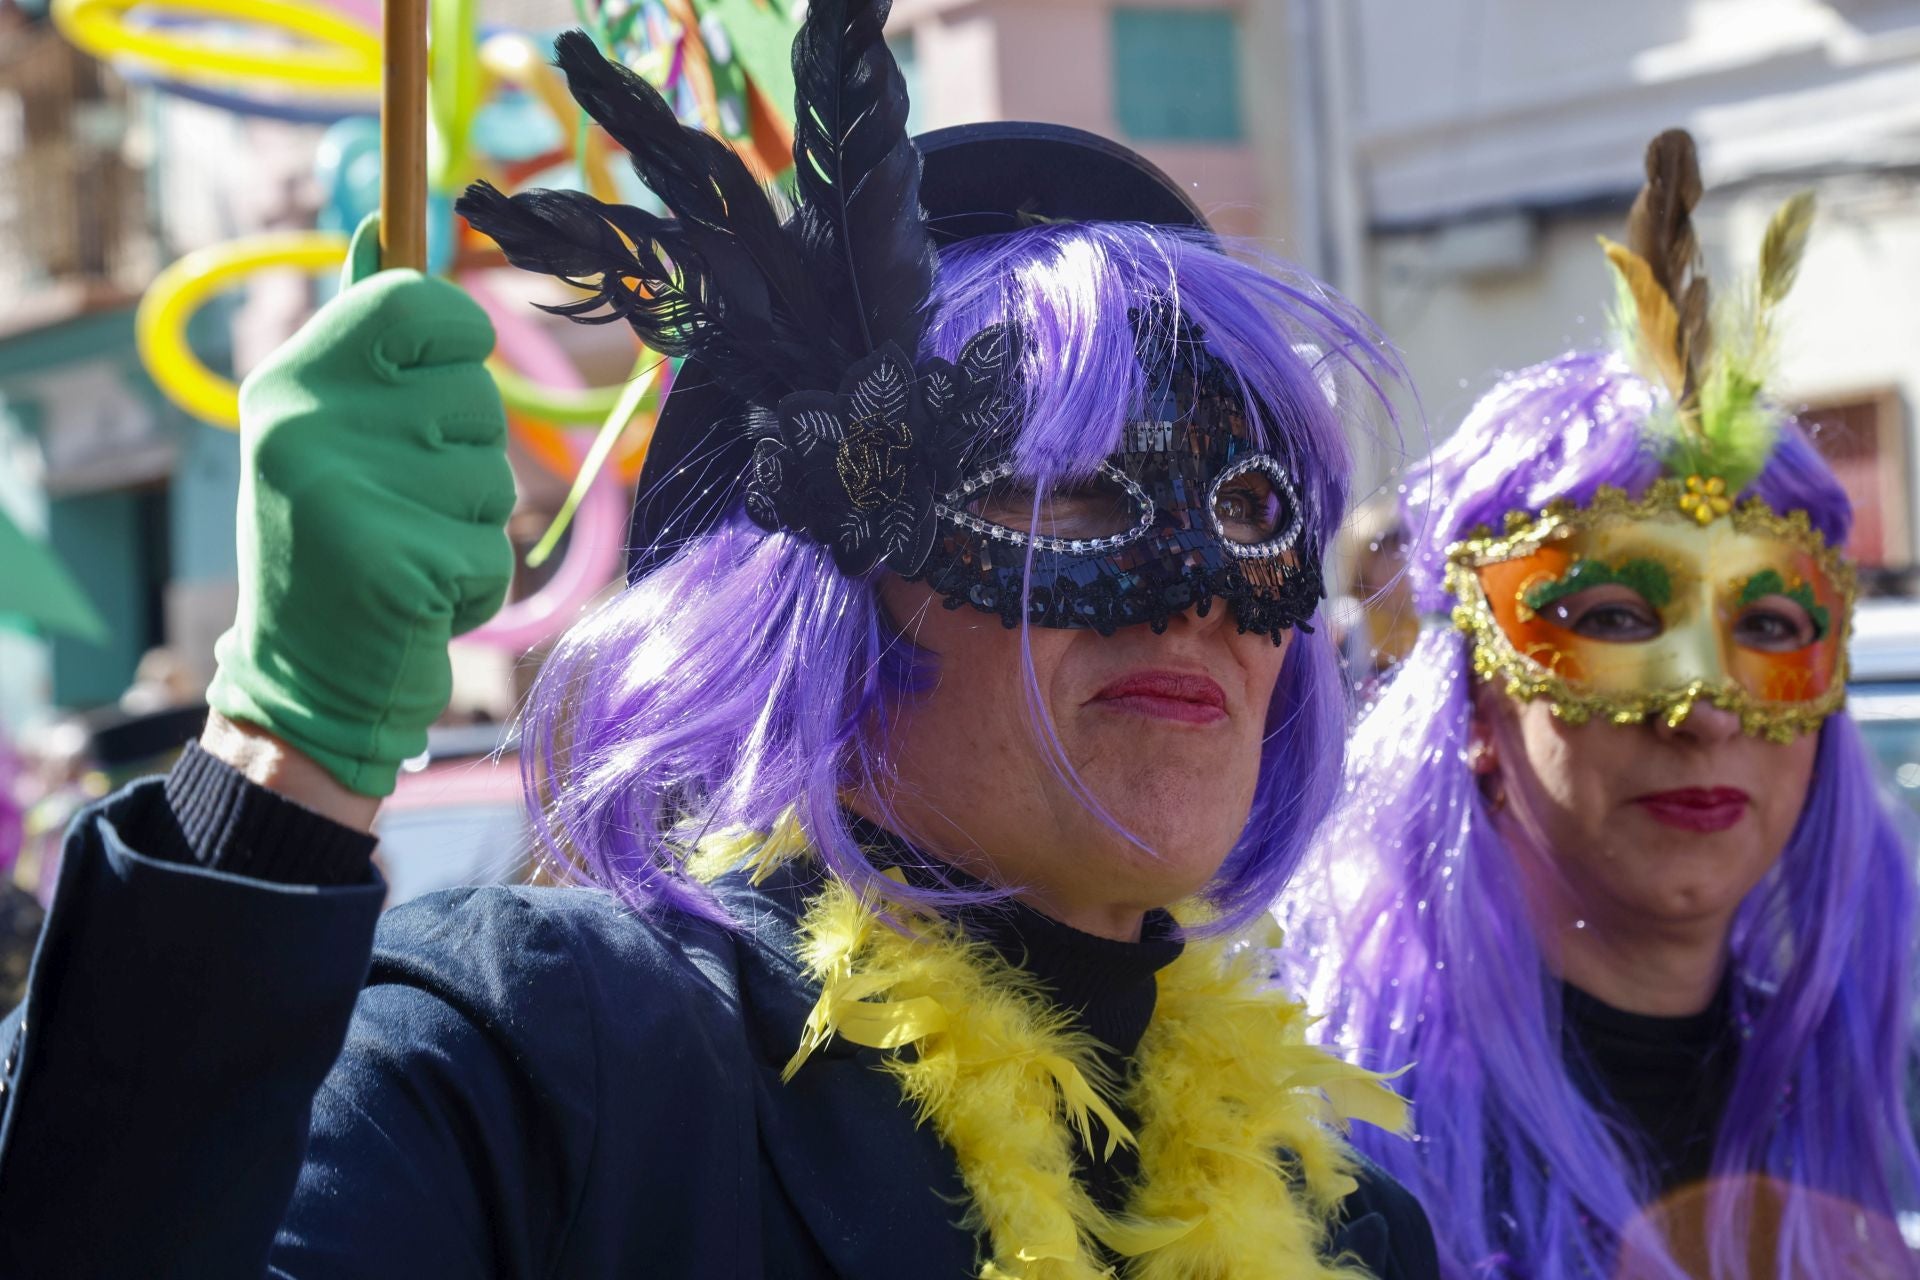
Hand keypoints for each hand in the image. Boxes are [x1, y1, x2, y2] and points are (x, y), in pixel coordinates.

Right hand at [207, 216, 514, 797]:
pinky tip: (415, 602)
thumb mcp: (324, 428)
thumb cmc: (329, 543)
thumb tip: (379, 225)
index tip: (442, 375)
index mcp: (291, 380)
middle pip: (476, 397)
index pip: (418, 299)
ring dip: (469, 525)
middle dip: (465, 457)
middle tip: (400, 504)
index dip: (459, 336)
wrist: (303, 681)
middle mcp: (308, 426)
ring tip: (404, 552)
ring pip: (493, 477)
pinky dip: (471, 585)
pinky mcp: (394, 569)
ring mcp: (348, 497)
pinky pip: (492, 550)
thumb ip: (358, 333)